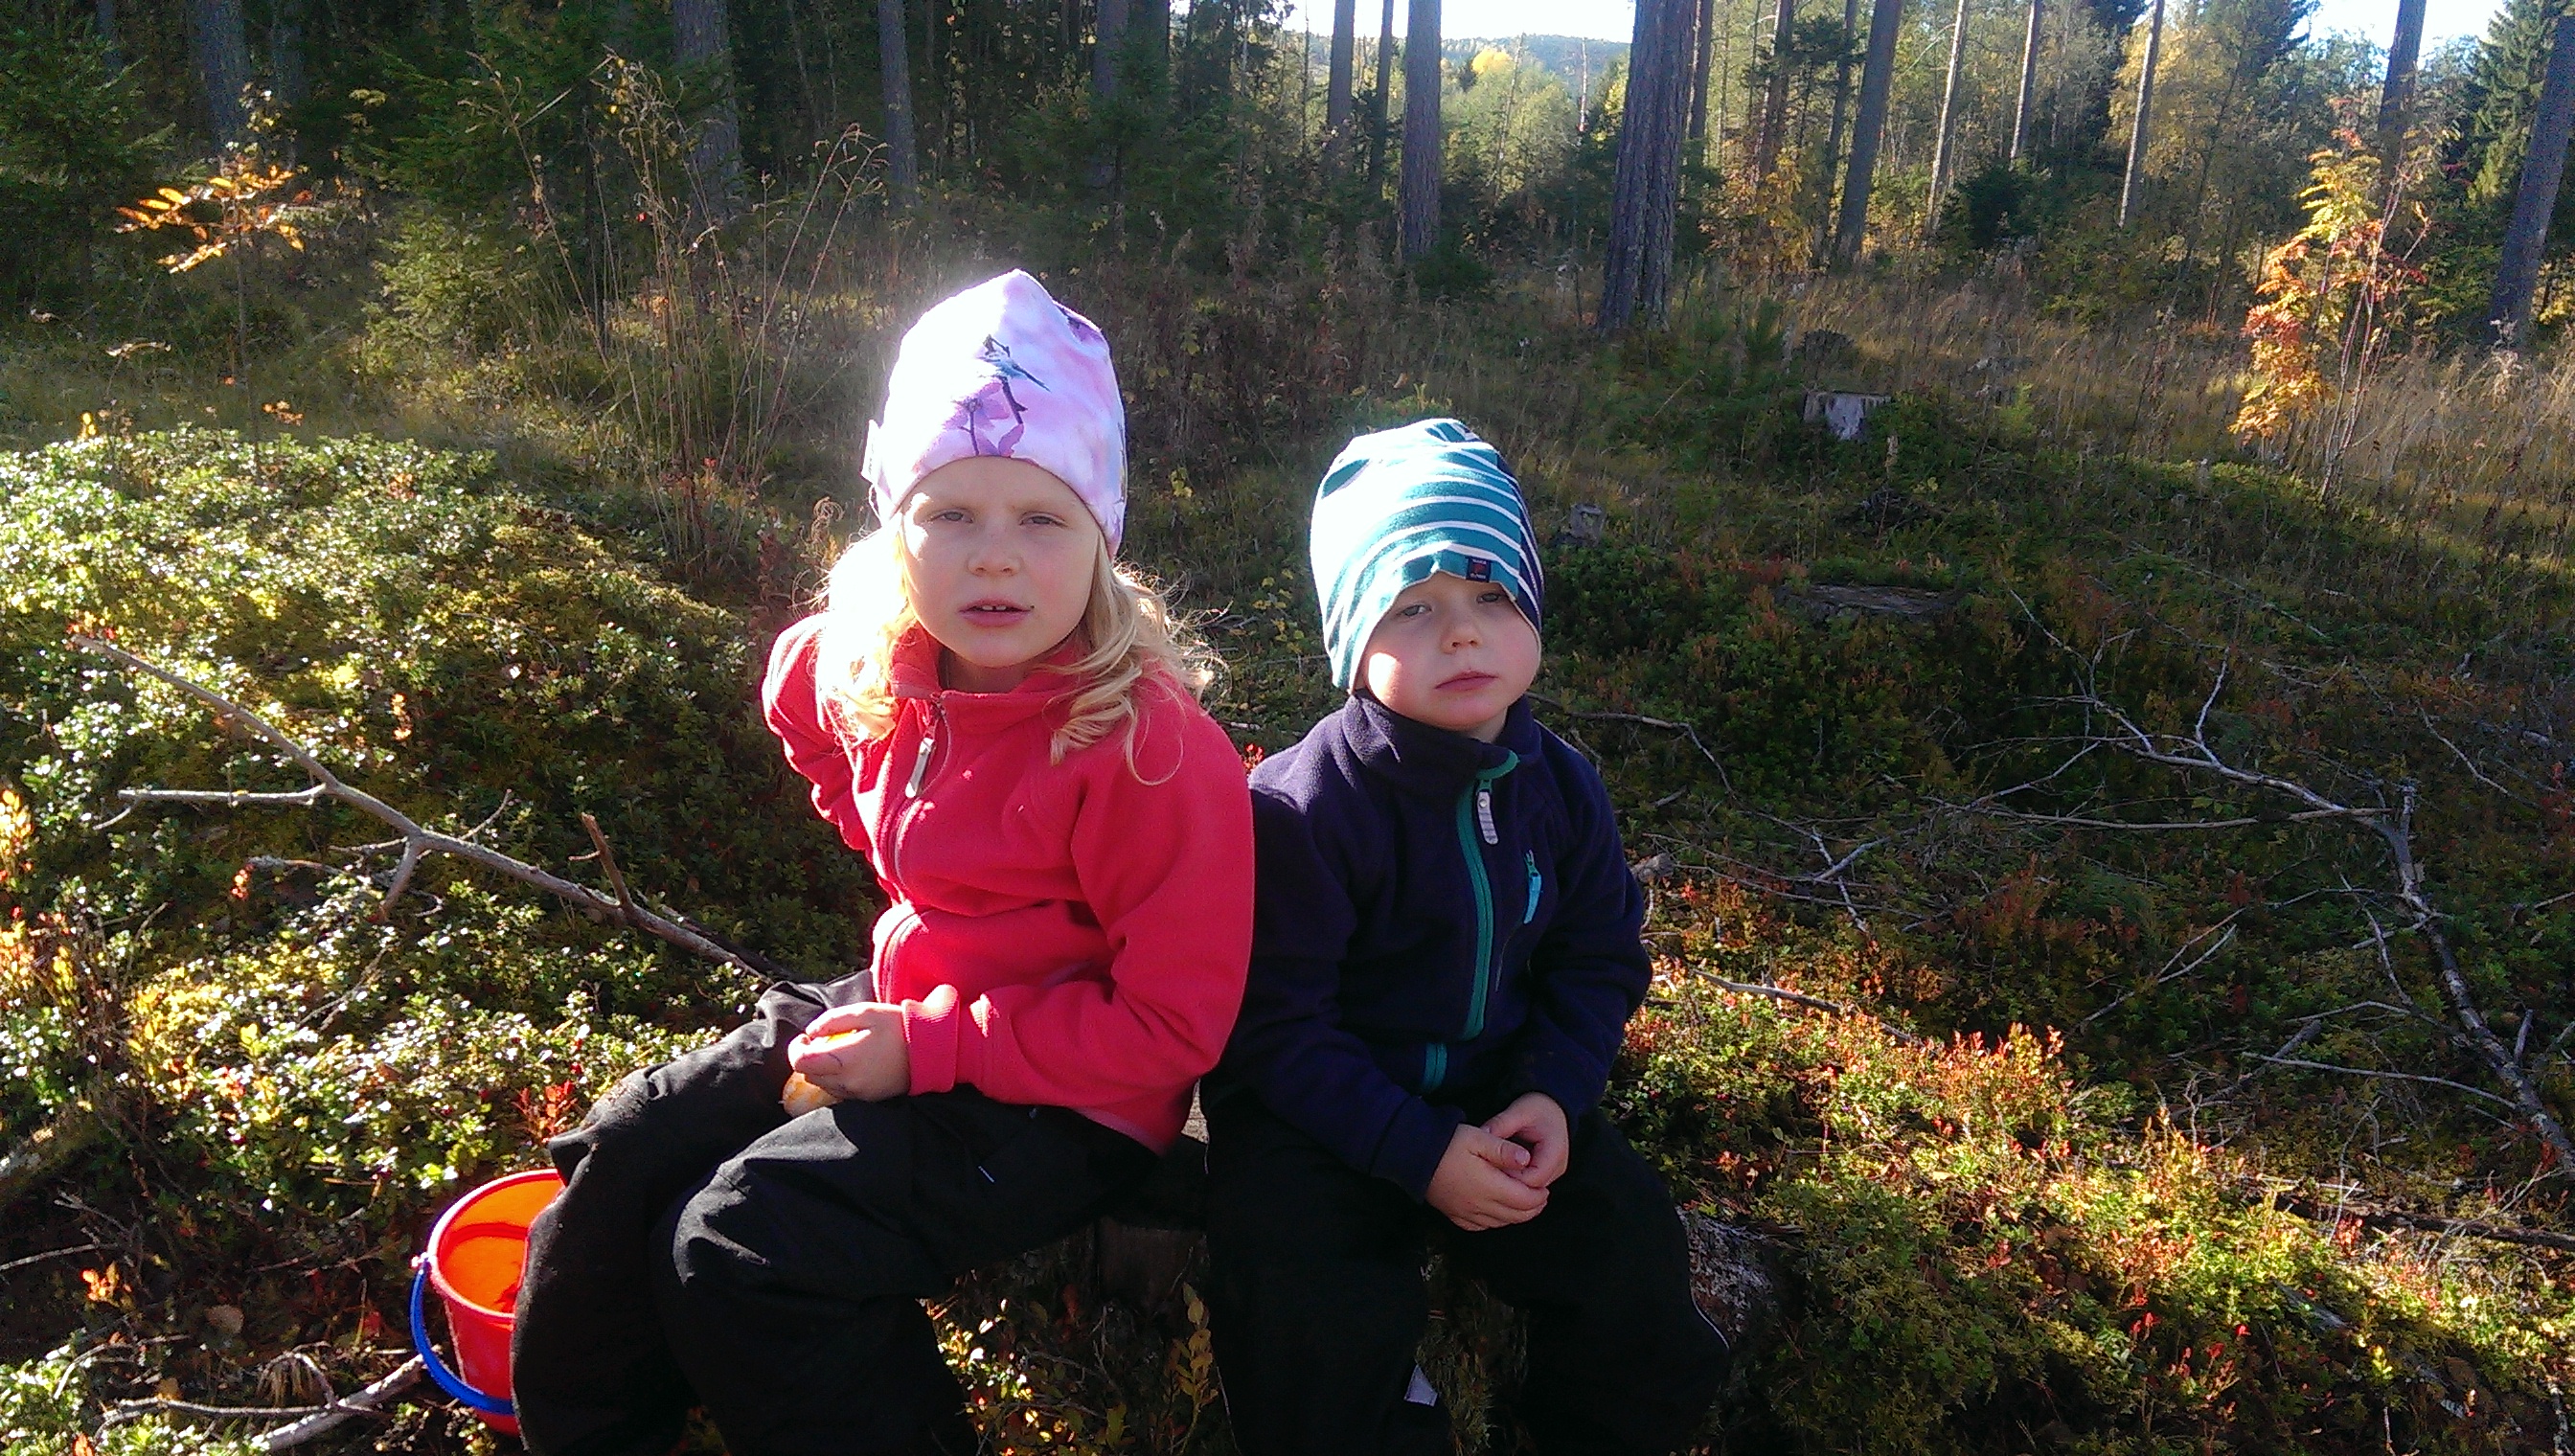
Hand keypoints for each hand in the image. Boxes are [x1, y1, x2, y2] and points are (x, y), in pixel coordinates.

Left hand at [784, 1002, 909, 1103]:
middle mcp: (847, 1082)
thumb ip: (832, 1021)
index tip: (804, 1037)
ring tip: (835, 1051)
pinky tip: (850, 1063)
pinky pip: (839, 1091)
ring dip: (820, 1069)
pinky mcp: (867, 1098)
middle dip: (807, 1057)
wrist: (930, 1050)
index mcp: (844, 1060)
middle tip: (819, 1041)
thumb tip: (811, 1032)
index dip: (796, 1048)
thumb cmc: (898, 1026)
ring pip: (822, 1085)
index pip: (801, 1062)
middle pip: (809, 1075)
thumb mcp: (865, 1012)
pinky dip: (836, 1078)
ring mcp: (857, 1093)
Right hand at [1426, 1123, 1549, 1230]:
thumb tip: (1527, 1159)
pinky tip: (1498, 1212)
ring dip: (1516, 1216)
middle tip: (1541, 1196)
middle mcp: (1479, 1205)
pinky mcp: (1454, 1215)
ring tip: (1524, 1203)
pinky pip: (1481, 1226)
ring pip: (1500, 1223)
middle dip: (1533, 1208)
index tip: (1545, 1187)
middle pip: (1515, 1216)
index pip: (1524, 1200)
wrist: (1412, 1155)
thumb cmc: (1447, 1143)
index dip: (1539, 1196)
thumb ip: (1504, 1149)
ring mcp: (1465, 1213)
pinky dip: (1496, 1222)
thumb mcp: (1478, 1137)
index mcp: (1488, 1187)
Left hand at [1481, 1093, 1570, 1189]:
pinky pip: (1528, 1185)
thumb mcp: (1519, 1111)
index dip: (1509, 1176)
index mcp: (1555, 1152)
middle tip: (1485, 1171)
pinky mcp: (1546, 1175)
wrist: (1553, 1107)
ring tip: (1491, 1170)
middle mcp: (1558, 1167)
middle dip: (1508, 1182)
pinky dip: (1513, 1180)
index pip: (1531, 1179)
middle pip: (1531, 1189)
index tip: (1489, 1166)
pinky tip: (1498, 1171)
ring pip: (1529, 1190)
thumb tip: (1480, 1135)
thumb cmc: (1537, 1107)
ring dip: (1510, 1182)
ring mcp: (1554, 1173)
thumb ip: (1501, 1124)